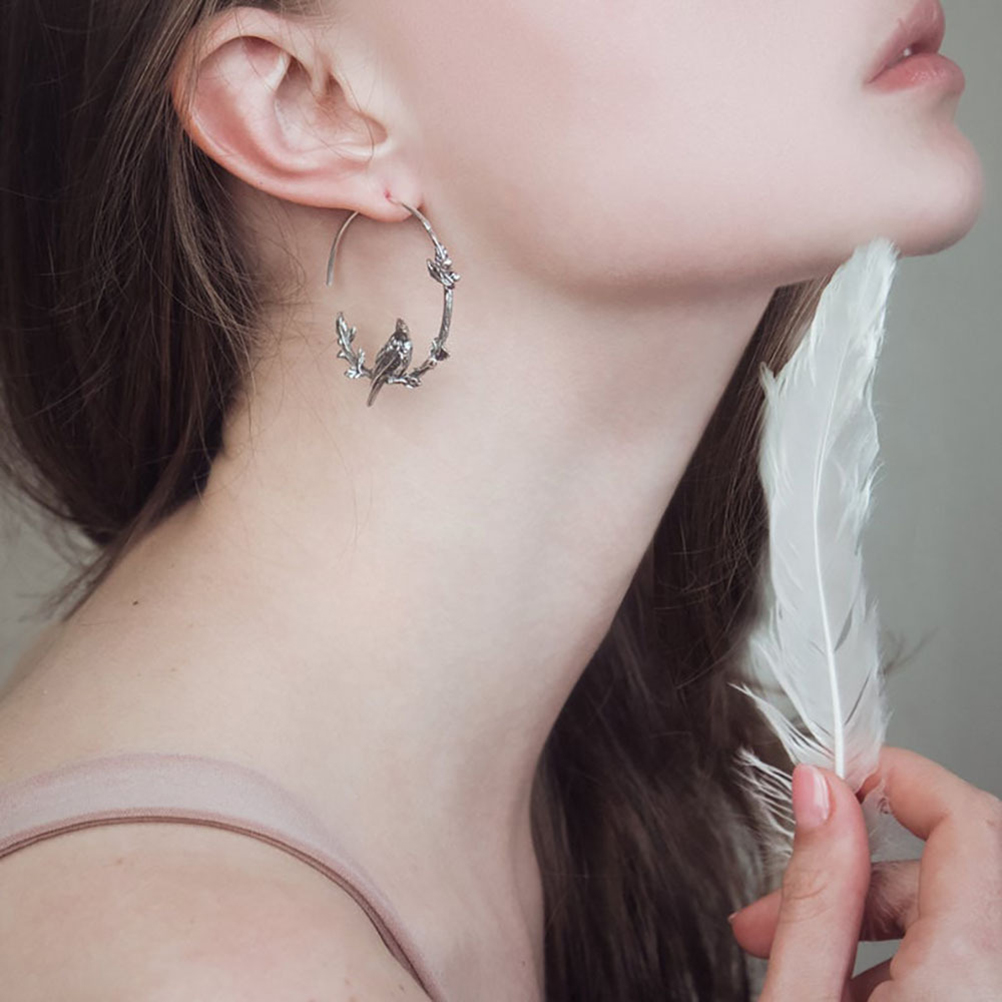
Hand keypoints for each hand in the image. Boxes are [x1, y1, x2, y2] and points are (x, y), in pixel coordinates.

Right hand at [728, 747, 1001, 1000]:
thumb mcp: (800, 1001)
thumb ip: (816, 893)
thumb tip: (819, 794)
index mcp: (968, 976)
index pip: (968, 820)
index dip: (900, 778)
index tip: (843, 774)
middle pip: (953, 872)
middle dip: (856, 870)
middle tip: (775, 905)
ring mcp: (999, 1001)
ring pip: (955, 915)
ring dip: (872, 917)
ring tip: (794, 957)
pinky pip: (965, 962)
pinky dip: (906, 958)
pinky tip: (845, 987)